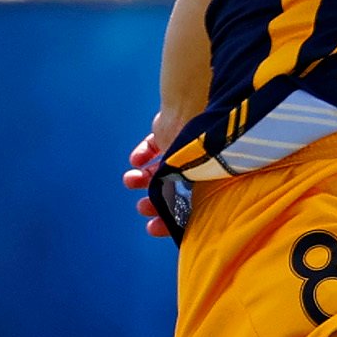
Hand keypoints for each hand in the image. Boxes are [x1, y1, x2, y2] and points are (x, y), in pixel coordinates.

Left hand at [123, 109, 189, 239]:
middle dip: (154, 199)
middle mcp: (196, 163)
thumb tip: (173, 222)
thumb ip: (182, 198)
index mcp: (207, 177)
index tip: (151, 228)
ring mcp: (181, 145)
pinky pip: (152, 145)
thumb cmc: (197, 146)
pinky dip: (142, 154)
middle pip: (171, 187)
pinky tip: (134, 161)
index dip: (170, 219)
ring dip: (143, 177)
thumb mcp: (192, 178)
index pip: (187, 205)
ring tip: (129, 181)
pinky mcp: (168, 130)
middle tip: (141, 207)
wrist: (191, 108)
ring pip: (160, 167)